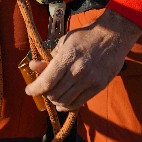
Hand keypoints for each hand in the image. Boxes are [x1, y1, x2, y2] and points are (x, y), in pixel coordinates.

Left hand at [25, 9, 141, 111]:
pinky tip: (63, 102)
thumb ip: (49, 57)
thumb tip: (33, 66)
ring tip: (53, 95)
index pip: (47, 81)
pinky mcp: (99, 87)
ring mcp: (90, 80)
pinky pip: (79, 103)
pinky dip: (67, 105)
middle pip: (55, 93)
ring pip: (65, 101)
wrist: (113, 36)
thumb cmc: (85, 37)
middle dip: (44, 94)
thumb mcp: (64, 41)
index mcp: (68, 56)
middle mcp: (79, 70)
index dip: (35, 89)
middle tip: (42, 89)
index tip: (29, 90)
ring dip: (55, 100)